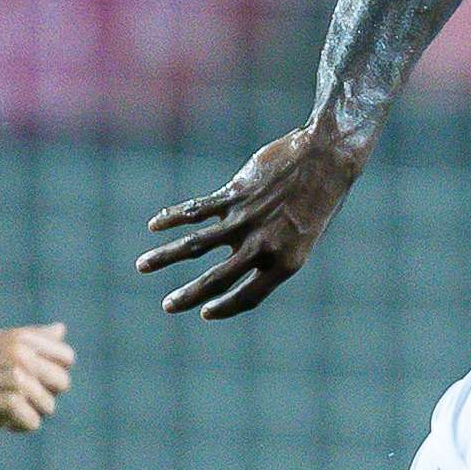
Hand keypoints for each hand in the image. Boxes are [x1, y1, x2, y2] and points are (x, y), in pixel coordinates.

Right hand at [138, 124, 362, 319]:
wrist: (328, 157)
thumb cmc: (319, 198)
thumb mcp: (303, 235)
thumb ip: (273, 252)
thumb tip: (242, 263)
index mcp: (285, 263)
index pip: (249, 297)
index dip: (225, 307)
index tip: (206, 312)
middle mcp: (263, 246)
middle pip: (217, 279)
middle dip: (188, 295)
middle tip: (167, 307)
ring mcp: (246, 220)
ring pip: (196, 245)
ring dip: (166, 257)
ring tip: (142, 266)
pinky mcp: (236, 195)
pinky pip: (197, 210)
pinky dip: (173, 217)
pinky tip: (155, 224)